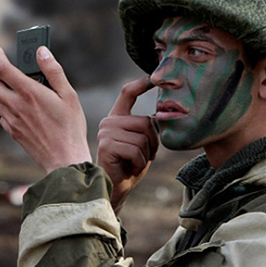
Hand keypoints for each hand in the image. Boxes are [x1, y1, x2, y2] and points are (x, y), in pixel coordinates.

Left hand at [0, 45, 91, 172]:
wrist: (64, 159)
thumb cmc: (71, 127)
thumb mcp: (69, 95)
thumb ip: (54, 71)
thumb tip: (42, 52)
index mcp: (30, 93)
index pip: (3, 69)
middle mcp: (16, 106)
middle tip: (6, 74)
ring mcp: (12, 120)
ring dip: (0, 92)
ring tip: (18, 92)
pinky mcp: (13, 132)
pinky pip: (2, 116)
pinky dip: (7, 108)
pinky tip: (23, 111)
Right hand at [97, 77, 158, 213]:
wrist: (115, 188)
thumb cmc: (130, 166)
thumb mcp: (141, 143)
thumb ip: (146, 128)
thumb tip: (159, 115)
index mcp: (117, 117)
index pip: (127, 93)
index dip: (140, 84)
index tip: (152, 78)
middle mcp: (109, 121)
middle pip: (145, 122)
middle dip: (152, 142)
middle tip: (144, 156)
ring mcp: (106, 132)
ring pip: (142, 138)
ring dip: (146, 155)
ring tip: (135, 162)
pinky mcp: (106, 145)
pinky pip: (136, 150)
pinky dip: (140, 163)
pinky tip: (130, 168)